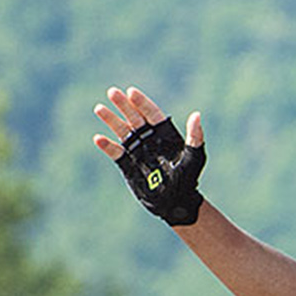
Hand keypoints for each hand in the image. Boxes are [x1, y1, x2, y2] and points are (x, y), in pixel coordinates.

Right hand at [93, 86, 206, 225]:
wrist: (176, 204)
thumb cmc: (189, 180)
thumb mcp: (195, 158)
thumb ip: (195, 137)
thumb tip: (197, 114)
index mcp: (165, 135)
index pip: (152, 114)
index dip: (142, 103)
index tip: (131, 92)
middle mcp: (150, 140)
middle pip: (135, 118)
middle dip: (123, 105)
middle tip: (112, 92)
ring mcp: (138, 151)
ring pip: (122, 131)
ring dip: (111, 120)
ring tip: (99, 108)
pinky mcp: (128, 164)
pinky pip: (116, 152)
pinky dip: (107, 146)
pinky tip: (99, 138)